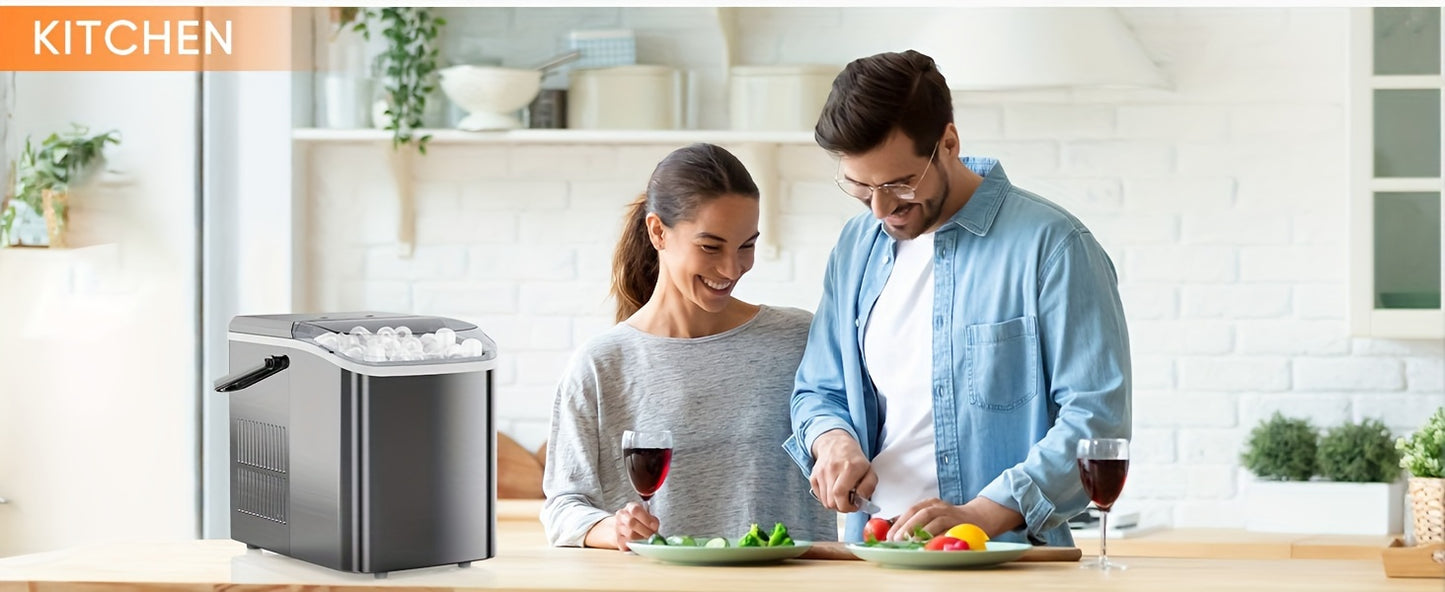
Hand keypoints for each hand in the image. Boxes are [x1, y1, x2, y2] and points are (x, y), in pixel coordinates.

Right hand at [612, 502, 659, 550]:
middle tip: (653, 536)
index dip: (646, 519)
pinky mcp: (618, 540)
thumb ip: (651, 519)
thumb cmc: (637, 520)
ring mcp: (617, 528)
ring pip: (630, 535)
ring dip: (641, 539)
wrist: (621, 527)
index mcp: (630, 507)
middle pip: (631, 523)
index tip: (655, 526)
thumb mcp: (644, 514)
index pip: (636, 510)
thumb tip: (655, 528)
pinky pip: (627, 544)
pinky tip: (640, 543)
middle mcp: (622, 516)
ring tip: (648, 540)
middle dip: (645, 531)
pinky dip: (636, 545)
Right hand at [809, 429, 876, 512]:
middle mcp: (832, 469)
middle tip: (849, 502)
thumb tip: (861, 500)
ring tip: (842, 496)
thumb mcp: (869, 470)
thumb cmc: (853, 459)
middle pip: (832, 501)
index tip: (854, 506)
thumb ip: (869, 486)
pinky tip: (834, 491)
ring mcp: (821, 473)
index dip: (847, 506)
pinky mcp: (814, 476)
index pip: (840, 494)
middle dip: (842, 507)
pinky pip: (819, 496)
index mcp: (849, 467)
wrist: (836, 444)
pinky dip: (827, 498)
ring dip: (835, 503)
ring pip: (825, 501)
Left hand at [888, 497, 1022, 540]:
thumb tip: (892, 526)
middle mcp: (941, 506)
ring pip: (935, 520)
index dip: (900, 522)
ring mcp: (952, 514)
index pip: (912, 510)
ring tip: (911, 542)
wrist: (980, 517)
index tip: (890, 535)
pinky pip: (949, 530)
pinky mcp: (962, 524)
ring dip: (922, 531)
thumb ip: (915, 520)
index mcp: (931, 503)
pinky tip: (930, 545)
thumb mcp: (932, 515)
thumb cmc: (951, 519)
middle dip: (908, 526)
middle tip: (897, 540)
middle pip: (922, 513)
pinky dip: (939, 537)